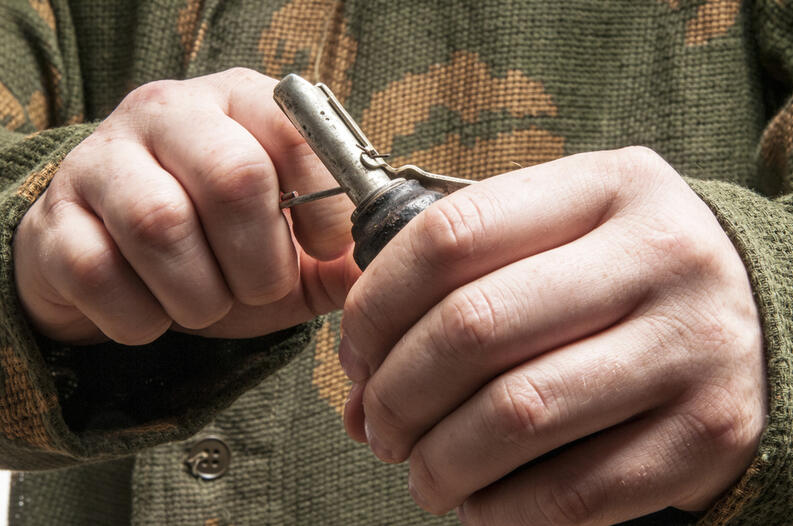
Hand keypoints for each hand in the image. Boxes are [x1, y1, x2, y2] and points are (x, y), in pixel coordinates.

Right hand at [14, 68, 358, 344]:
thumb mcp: (287, 246)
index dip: (326, 200)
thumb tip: (388, 265)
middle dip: (261, 261)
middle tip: (262, 288)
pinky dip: (141, 317)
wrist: (116, 260)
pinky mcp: (54, 218)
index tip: (327, 247)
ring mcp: (101, 160)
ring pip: (162, 225)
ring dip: (201, 295)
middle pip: (234, 177)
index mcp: (238, 105)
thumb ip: (337, 257)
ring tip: (206, 303)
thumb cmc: (215, 247)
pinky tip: (153, 311)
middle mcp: (167, 114)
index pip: (299, 130)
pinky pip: (98, 273)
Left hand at [339, 147, 765, 524]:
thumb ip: (462, 279)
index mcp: (605, 187)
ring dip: (438, 461)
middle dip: (396, 393)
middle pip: (473, 328)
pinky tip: (478, 500)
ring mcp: (690, 345)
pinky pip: (574, 491)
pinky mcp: (708, 433)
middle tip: (377, 423)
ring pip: (516, 416)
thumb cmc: (620, 272)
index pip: (450, 235)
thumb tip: (361, 377)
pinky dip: (501, 510)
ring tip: (419, 470)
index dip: (376, 304)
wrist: (754, 313)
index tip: (355, 351)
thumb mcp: (558, 234)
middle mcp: (657, 256)